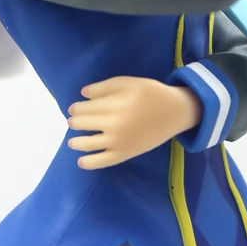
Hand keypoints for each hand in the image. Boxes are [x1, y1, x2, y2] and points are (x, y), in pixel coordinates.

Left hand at [67, 76, 201, 169]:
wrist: (174, 112)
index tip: (72, 108)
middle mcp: (114, 124)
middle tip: (72, 122)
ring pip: (88, 143)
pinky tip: (80, 162)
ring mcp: (118, 141)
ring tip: (72, 142)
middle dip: (75, 122)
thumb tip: (83, 94)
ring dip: (76, 142)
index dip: (76, 108)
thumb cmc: (151, 94)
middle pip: (84, 124)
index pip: (85, 108)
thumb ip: (104, 86)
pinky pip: (103, 161)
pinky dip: (89, 163)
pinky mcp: (125, 153)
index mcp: (114, 105)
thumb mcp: (129, 82)